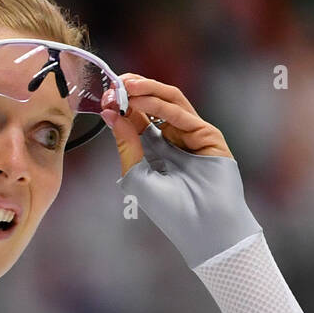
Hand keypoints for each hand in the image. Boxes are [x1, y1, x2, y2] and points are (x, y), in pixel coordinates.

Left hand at [101, 73, 261, 268]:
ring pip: (170, 102)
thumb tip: (111, 114)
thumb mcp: (137, 175)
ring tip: (128, 86)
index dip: (121, 104)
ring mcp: (192, 134)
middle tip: (116, 84)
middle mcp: (173, 138)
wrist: (200, 228)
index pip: (137, 117)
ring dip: (148, 91)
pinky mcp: (208, 135)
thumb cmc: (170, 210)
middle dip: (134, 91)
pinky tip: (144, 102)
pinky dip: (162, 106)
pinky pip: (183, 115)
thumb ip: (126, 144)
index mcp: (154, 148)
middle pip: (154, 104)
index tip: (105, 96)